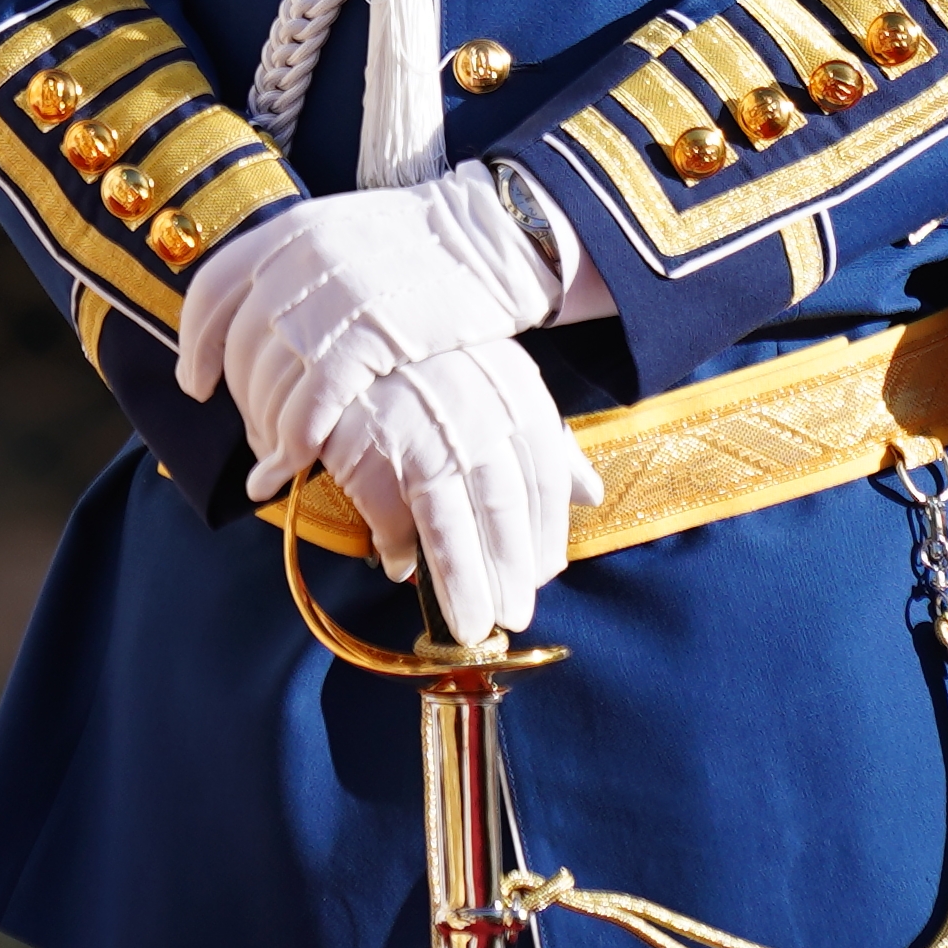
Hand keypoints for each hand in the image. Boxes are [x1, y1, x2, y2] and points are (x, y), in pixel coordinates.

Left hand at [174, 166, 575, 492]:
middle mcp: (298, 257)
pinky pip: (314, 397)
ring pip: (270, 376)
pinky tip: (299, 458)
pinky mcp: (371, 332)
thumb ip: (295, 265)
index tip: (196, 383)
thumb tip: (258, 314)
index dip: (196, 344)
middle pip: (239, 344)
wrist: (491, 235)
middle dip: (239, 399)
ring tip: (272, 460)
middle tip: (251, 434)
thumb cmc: (419, 245)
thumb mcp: (342, 232)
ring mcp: (333, 294)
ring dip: (265, 428)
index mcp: (288, 229)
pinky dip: (298, 435)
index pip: (212, 290)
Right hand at [312, 343, 600, 641]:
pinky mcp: (368, 453)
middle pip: (503, 511)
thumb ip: (548, 442)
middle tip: (511, 616)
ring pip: (451, 527)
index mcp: (515, 400)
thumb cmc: (438, 365)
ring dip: (463, 583)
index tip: (539, 580)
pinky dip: (400, 552)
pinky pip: (390, 519)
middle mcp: (475, 419)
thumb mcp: (503, 384)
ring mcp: (420, 437)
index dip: (543, 540)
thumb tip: (591, 494)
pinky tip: (405, 570)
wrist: (356, 322)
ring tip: (471, 625)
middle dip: (510, 572)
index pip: (543, 482)